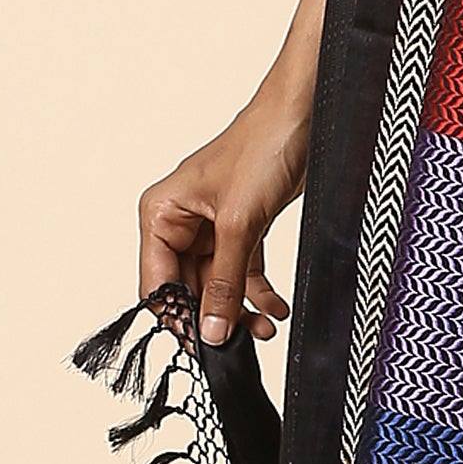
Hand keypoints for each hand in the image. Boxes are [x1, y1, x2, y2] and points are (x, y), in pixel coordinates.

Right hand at [138, 93, 304, 348]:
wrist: (304, 116)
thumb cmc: (260, 147)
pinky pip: (243, 271)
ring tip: (264, 329)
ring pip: (218, 283)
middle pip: (189, 287)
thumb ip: (224, 282)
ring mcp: (213, 226)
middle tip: (238, 345)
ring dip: (240, 308)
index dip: (178, 317)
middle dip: (215, 316)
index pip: (158, 282)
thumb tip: (210, 330)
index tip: (202, 347)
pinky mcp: (243, 226)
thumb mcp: (238, 223)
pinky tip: (275, 310)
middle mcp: (182, 221)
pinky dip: (259, 292)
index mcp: (162, 213)